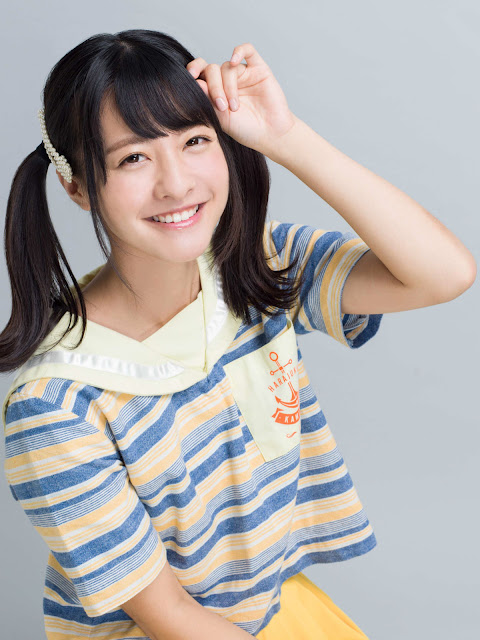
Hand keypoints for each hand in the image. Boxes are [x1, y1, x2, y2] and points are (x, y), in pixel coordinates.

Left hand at [186, 43, 296, 158]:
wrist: (269, 134)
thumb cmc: (245, 130)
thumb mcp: (221, 118)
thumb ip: (207, 100)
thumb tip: (195, 81)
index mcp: (215, 90)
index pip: (200, 73)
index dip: (193, 71)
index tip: (189, 77)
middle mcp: (227, 80)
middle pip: (212, 69)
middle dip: (215, 87)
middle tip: (222, 107)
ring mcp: (243, 73)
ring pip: (228, 67)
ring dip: (229, 86)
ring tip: (235, 107)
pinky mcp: (258, 69)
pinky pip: (247, 50)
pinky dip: (239, 51)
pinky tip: (234, 59)